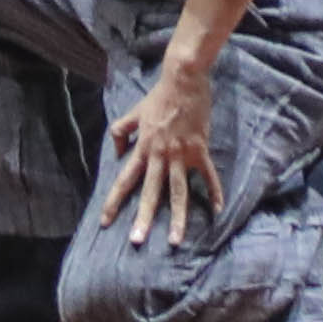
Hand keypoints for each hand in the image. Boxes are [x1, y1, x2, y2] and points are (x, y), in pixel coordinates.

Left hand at [95, 54, 226, 246]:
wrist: (183, 79)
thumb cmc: (158, 96)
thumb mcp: (133, 112)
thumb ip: (121, 132)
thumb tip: (118, 153)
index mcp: (143, 148)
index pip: (124, 179)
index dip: (113, 201)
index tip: (105, 222)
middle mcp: (160, 155)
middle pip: (150, 192)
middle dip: (143, 218)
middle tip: (137, 241)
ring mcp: (181, 154)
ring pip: (178, 191)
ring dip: (178, 217)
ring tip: (176, 240)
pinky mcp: (200, 150)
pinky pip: (208, 175)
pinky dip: (214, 192)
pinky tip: (217, 211)